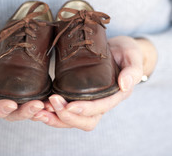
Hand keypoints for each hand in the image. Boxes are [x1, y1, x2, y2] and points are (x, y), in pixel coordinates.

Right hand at [0, 30, 43, 120]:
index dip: (0, 110)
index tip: (11, 104)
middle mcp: (0, 100)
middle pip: (12, 114)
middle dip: (25, 112)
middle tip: (38, 105)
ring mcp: (15, 96)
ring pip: (26, 110)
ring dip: (38, 111)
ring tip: (50, 106)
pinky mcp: (28, 90)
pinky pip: (36, 100)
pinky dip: (45, 102)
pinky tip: (55, 100)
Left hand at [32, 36, 156, 130]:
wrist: (119, 49)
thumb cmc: (127, 52)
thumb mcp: (133, 57)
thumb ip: (133, 70)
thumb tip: (125, 85)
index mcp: (116, 95)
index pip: (101, 108)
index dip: (86, 109)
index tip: (70, 105)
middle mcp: (101, 103)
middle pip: (85, 121)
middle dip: (66, 116)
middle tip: (50, 103)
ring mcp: (89, 101)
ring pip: (72, 120)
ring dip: (55, 118)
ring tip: (38, 111)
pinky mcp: (77, 96)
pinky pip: (64, 110)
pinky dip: (51, 112)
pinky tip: (37, 107)